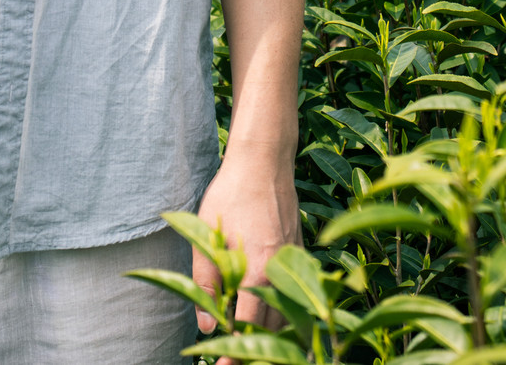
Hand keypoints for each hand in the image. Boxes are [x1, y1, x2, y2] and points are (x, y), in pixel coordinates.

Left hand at [193, 147, 301, 364]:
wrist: (265, 161)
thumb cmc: (231, 194)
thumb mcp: (207, 234)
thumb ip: (205, 281)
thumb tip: (206, 324)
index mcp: (255, 270)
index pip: (246, 327)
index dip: (233, 353)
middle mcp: (280, 271)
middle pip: (273, 327)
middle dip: (255, 352)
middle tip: (234, 361)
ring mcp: (295, 262)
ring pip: (289, 313)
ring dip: (273, 333)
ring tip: (253, 345)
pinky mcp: (301, 251)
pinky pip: (297, 291)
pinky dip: (285, 309)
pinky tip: (269, 312)